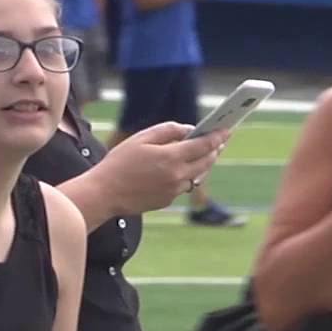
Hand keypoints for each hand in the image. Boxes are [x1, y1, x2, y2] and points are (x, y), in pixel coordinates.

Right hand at [96, 123, 229, 213]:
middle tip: (219, 141)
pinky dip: (186, 175)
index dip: (218, 136)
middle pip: (206, 162)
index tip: (227, 130)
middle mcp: (177, 176)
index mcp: (171, 158)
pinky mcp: (168, 200)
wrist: (105, 193)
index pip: (204, 145)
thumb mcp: (141, 138)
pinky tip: (181, 168)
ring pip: (198, 175)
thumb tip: (188, 130)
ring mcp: (174, 191)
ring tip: (205, 153)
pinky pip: (184, 185)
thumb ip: (168, 130)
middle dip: (215, 150)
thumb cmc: (119, 162)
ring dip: (204, 163)